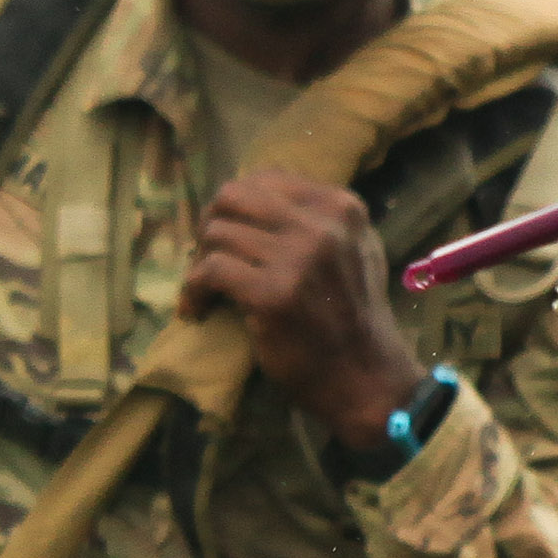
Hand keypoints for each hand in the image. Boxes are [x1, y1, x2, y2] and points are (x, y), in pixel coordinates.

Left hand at [184, 176, 424, 447]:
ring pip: (217, 233)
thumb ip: (318, 219)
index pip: (265, 180)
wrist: (364, 376)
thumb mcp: (354, 250)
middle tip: (208, 258)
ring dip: (199, 262)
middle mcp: (322, 225)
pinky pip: (210, 271)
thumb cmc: (353, 316)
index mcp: (340, 207)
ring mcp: (298, 258)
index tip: (229, 236)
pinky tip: (196, 309)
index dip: (236, 207)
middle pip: (233, 197)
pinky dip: (193, 290)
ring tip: (206, 289)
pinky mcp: (272, 294)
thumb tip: (259, 192)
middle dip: (211, 225)